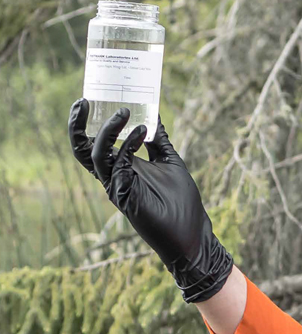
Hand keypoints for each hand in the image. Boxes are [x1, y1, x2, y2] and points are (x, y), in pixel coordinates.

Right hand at [68, 99, 232, 302]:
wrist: (192, 233)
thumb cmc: (182, 201)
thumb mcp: (171, 162)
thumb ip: (160, 142)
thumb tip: (156, 116)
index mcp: (122, 166)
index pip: (94, 143)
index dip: (86, 123)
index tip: (89, 100)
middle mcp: (114, 175)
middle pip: (82, 149)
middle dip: (77, 125)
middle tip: (83, 101)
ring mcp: (117, 185)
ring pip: (94, 155)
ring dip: (107, 130)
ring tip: (123, 111)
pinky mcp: (126, 195)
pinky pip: (118, 165)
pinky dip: (128, 144)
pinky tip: (142, 130)